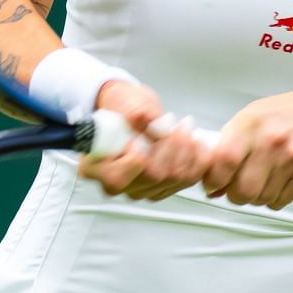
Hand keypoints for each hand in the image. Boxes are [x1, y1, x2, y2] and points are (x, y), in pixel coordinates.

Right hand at [77, 79, 211, 201]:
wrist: (130, 110)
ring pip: (174, 180)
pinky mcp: (161, 188)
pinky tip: (197, 141)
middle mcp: (116, 185)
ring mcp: (140, 189)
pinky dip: (198, 160)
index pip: (118, 178)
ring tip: (186, 127)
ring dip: (187, 150)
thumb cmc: (122, 106)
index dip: (137, 159)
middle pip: (153, 177)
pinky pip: (187, 180)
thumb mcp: (124, 103)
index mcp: (94, 167)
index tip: (144, 133)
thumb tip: (150, 124)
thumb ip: (136, 115)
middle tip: (176, 121)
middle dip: (172, 146)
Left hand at [200, 88, 292, 210]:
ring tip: (262, 181)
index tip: (212, 184)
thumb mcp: (253, 117)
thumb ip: (229, 145)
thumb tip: (211, 183)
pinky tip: (279, 182)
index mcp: (251, 124)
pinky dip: (275, 198)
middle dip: (235, 195)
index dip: (213, 180)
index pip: (223, 162)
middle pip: (242, 190)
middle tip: (238, 188)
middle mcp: (272, 141)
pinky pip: (282, 201)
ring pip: (261, 199)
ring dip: (257, 197)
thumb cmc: (288, 113)